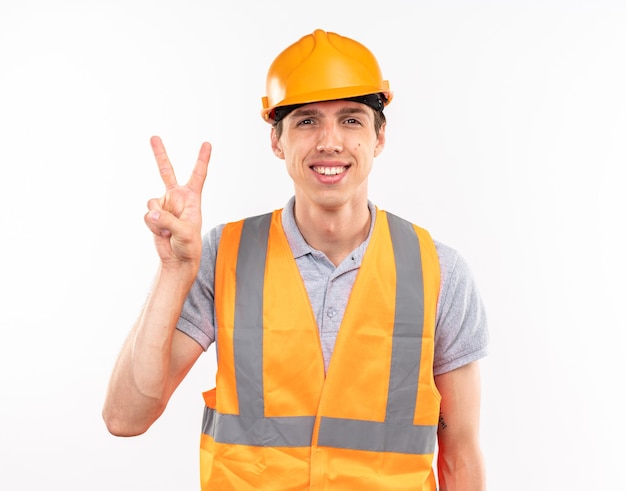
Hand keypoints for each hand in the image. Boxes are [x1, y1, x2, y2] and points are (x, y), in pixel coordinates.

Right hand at [144, 136, 210, 269]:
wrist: (177, 259)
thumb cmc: (189, 246)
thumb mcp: (184, 233)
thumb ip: (167, 221)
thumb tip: (150, 212)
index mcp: (192, 198)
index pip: (198, 175)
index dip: (202, 159)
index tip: (207, 144)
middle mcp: (177, 198)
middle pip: (166, 171)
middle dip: (159, 154)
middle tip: (153, 137)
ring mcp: (164, 205)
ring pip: (152, 202)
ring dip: (158, 219)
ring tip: (169, 231)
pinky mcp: (154, 215)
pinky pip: (147, 215)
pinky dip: (152, 226)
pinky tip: (162, 233)